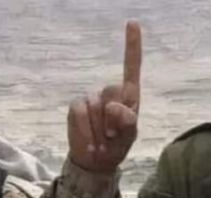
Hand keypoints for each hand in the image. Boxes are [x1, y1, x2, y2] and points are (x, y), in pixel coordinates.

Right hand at [67, 21, 141, 172]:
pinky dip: (86, 129)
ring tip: (103, 138)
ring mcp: (92, 99)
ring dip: (101, 127)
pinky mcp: (77, 107)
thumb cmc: (117, 145)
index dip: (132, 46)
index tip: (133, 23)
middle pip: (114, 91)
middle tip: (114, 134)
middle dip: (115, 116)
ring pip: (97, 105)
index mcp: (129, 97)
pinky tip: (91, 140)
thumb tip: (116, 107)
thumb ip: (128, 122)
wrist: (96, 160)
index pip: (132, 67)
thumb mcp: (129, 136)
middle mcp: (110, 93)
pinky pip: (81, 112)